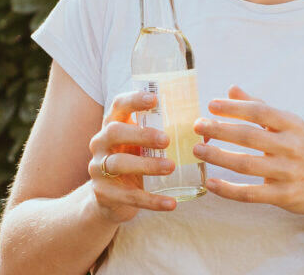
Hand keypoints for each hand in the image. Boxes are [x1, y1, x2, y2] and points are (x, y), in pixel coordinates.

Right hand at [86, 88, 178, 222]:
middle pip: (114, 132)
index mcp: (113, 125)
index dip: (134, 99)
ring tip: (171, 167)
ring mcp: (98, 169)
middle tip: (167, 140)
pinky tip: (171, 204)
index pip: (119, 105)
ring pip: (119, 163)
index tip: (155, 99)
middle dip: (141, 134)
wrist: (111, 201)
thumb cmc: (135, 164)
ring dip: (147, 165)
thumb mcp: (145, 148)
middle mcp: (101, 143)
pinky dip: (152, 201)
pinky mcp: (103, 193)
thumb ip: (167, 137)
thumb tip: (206, 132)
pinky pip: (129, 196)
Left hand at [192, 86, 303, 225]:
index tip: (210, 105)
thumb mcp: (291, 126)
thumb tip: (231, 89)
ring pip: (245, 165)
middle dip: (219, 130)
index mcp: (292, 125)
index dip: (233, 108)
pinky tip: (211, 183)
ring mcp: (287, 173)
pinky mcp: (283, 196)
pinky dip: (228, 189)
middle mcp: (291, 147)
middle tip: (197, 126)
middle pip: (248, 136)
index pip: (259, 112)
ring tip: (198, 151)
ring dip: (218, 157)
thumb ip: (260, 107)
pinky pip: (250, 193)